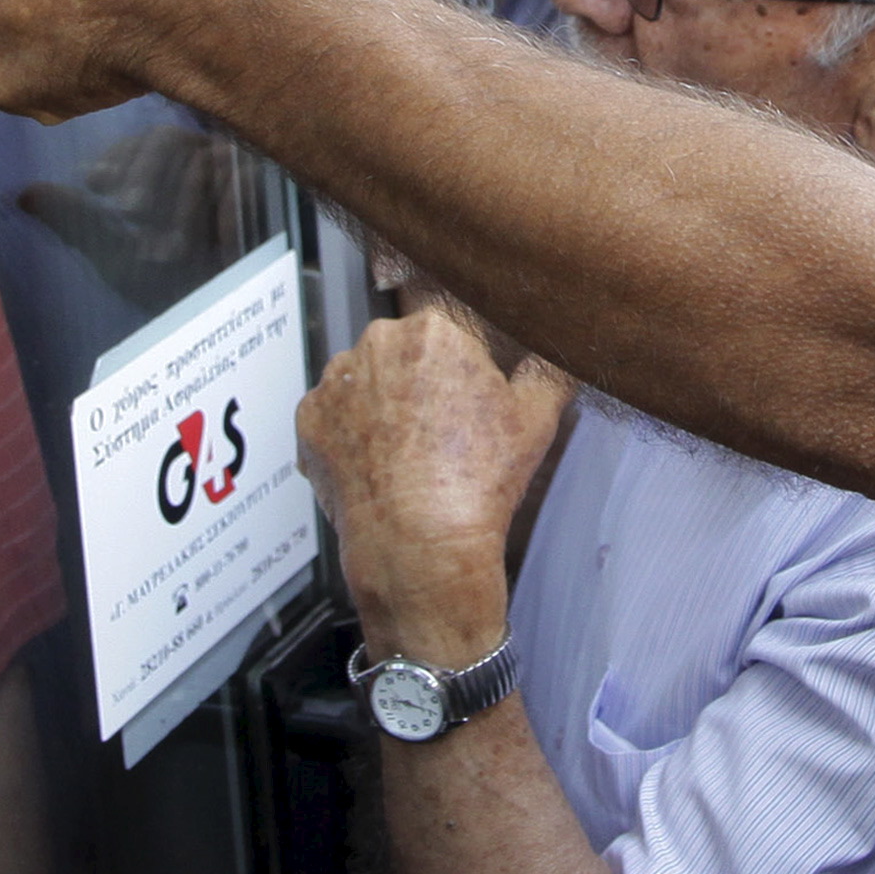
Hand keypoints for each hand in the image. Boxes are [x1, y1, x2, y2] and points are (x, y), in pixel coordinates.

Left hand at [296, 311, 572, 658]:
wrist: (418, 547)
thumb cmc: (477, 484)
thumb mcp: (537, 419)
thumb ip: (553, 366)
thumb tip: (566, 342)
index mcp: (436, 328)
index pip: (459, 326)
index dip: (472, 364)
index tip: (475, 396)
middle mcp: (377, 341)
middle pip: (409, 350)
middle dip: (426, 379)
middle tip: (448, 430)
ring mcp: (336, 380)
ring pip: (368, 379)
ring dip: (385, 402)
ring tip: (412, 452)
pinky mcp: (309, 419)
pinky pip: (334, 415)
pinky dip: (352, 434)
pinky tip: (380, 464)